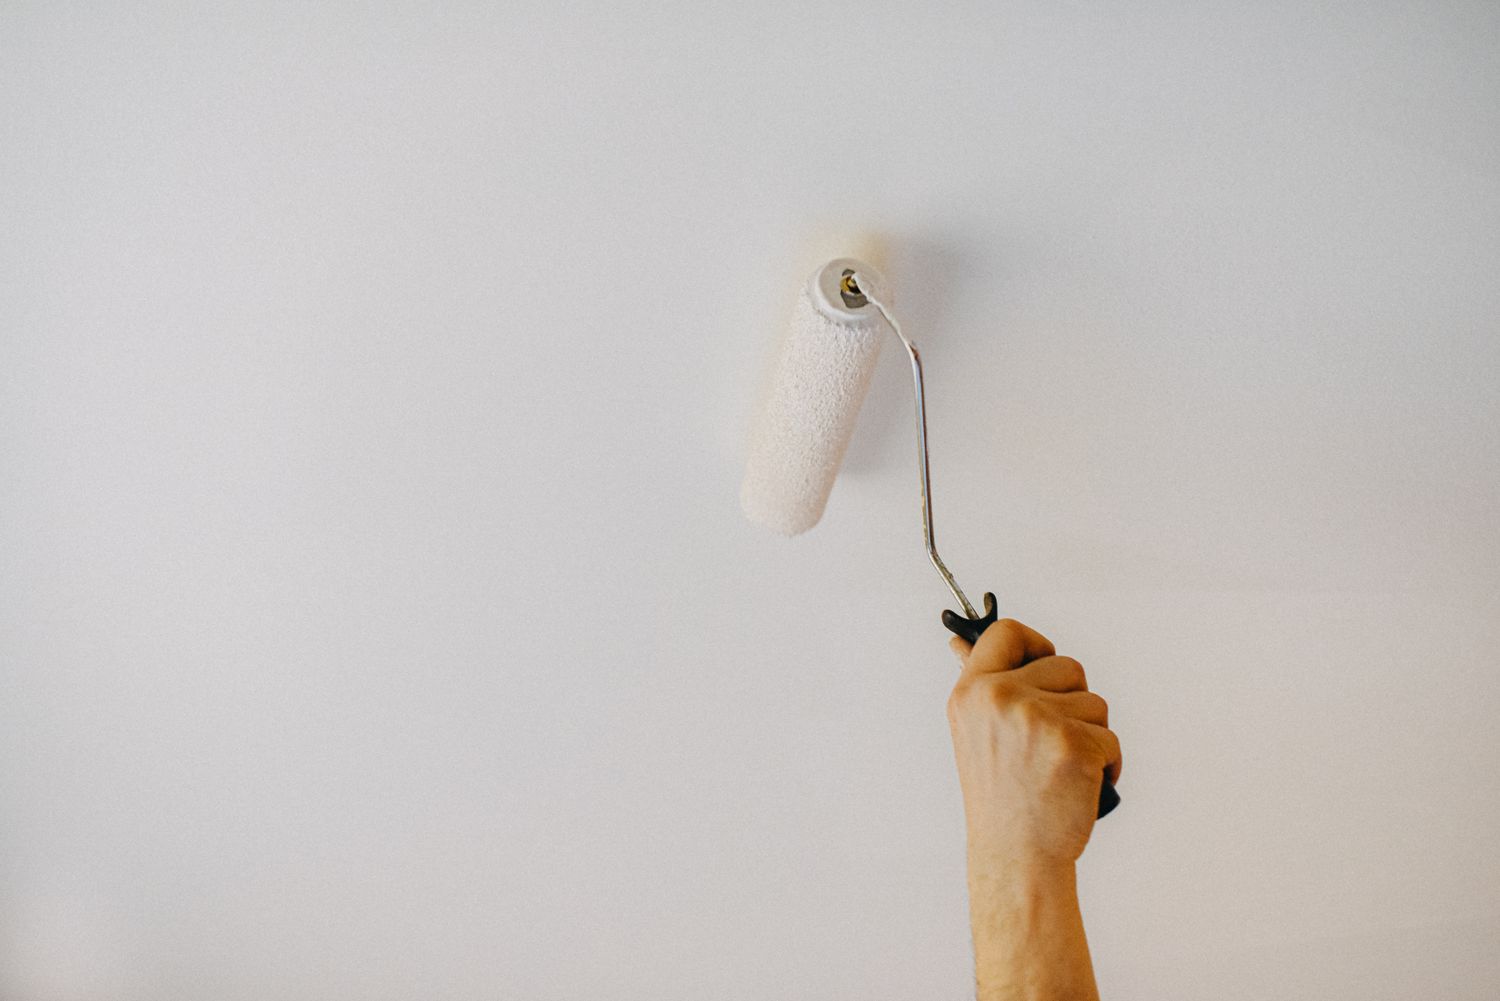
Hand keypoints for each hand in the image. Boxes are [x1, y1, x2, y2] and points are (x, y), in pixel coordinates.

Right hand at [947, 618, 1121, 868]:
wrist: (1015, 855)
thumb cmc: (1000, 797)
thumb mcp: (973, 731)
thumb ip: (978, 683)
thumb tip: (958, 643)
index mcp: (972, 692)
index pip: (1007, 633)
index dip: (1034, 644)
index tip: (1042, 667)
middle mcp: (1000, 698)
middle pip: (1067, 665)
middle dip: (1073, 701)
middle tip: (1051, 742)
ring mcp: (1038, 719)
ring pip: (1094, 702)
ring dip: (1091, 734)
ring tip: (1062, 768)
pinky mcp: (1074, 744)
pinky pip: (1111, 737)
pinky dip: (1107, 763)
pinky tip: (1082, 785)